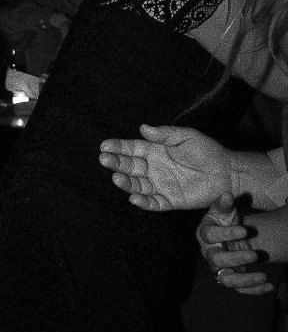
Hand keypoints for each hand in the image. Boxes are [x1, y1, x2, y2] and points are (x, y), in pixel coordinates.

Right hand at [98, 125, 231, 211]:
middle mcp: (153, 169)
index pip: (132, 149)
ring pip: (137, 186)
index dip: (118, 147)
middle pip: (129, 167)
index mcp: (155, 151)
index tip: (104, 146)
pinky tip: (134, 198)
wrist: (227, 172)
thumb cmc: (207, 152)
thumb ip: (165, 134)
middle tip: (104, 160)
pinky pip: (153, 203)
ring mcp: (160, 185)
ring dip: (125, 183)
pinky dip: (143, 202)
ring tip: (116, 178)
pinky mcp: (170, 200)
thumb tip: (142, 128)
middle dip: (116, 163)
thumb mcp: (187, 137)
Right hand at [196, 195, 273, 294]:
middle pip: (216, 260)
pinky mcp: (230, 277)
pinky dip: (253, 289)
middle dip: (236, 258)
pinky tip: (269, 285)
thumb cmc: (224, 219)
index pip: (210, 235)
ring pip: (226, 279)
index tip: (245, 231)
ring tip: (263, 276)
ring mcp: (218, 267)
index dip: (226, 234)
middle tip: (255, 255)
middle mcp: (209, 253)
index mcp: (205, 234)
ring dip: (244, 279)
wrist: (228, 233)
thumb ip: (224, 204)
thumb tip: (227, 196)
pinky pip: (239, 288)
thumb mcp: (225, 210)